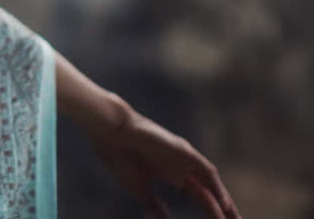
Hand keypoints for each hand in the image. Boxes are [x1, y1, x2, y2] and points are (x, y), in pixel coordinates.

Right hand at [86, 97, 239, 218]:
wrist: (110, 132)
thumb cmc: (119, 156)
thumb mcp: (139, 188)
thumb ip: (154, 204)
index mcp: (172, 174)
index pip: (200, 196)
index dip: (211, 212)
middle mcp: (182, 167)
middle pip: (209, 192)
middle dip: (222, 211)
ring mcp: (183, 158)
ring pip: (211, 182)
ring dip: (224, 201)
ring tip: (233, 218)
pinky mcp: (183, 151)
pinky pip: (206, 171)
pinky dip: (216, 187)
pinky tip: (224, 203)